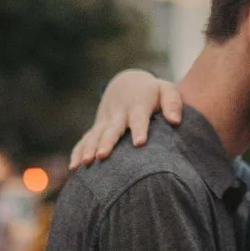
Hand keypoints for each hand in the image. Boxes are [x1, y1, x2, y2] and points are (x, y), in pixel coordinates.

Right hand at [69, 71, 183, 169]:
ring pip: (96, 135)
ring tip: (86, 162)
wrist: (127, 84)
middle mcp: (119, 114)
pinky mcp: (97, 127)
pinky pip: (85, 139)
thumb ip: (172, 103)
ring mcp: (106, 120)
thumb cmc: (152, 92)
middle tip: (102, 155)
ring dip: (89, 148)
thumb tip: (175, 121)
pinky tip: (74, 166)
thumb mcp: (165, 90)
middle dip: (107, 142)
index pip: (139, 118)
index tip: (139, 143)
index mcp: (138, 105)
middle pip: (113, 129)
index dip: (139, 129)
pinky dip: (78, 151)